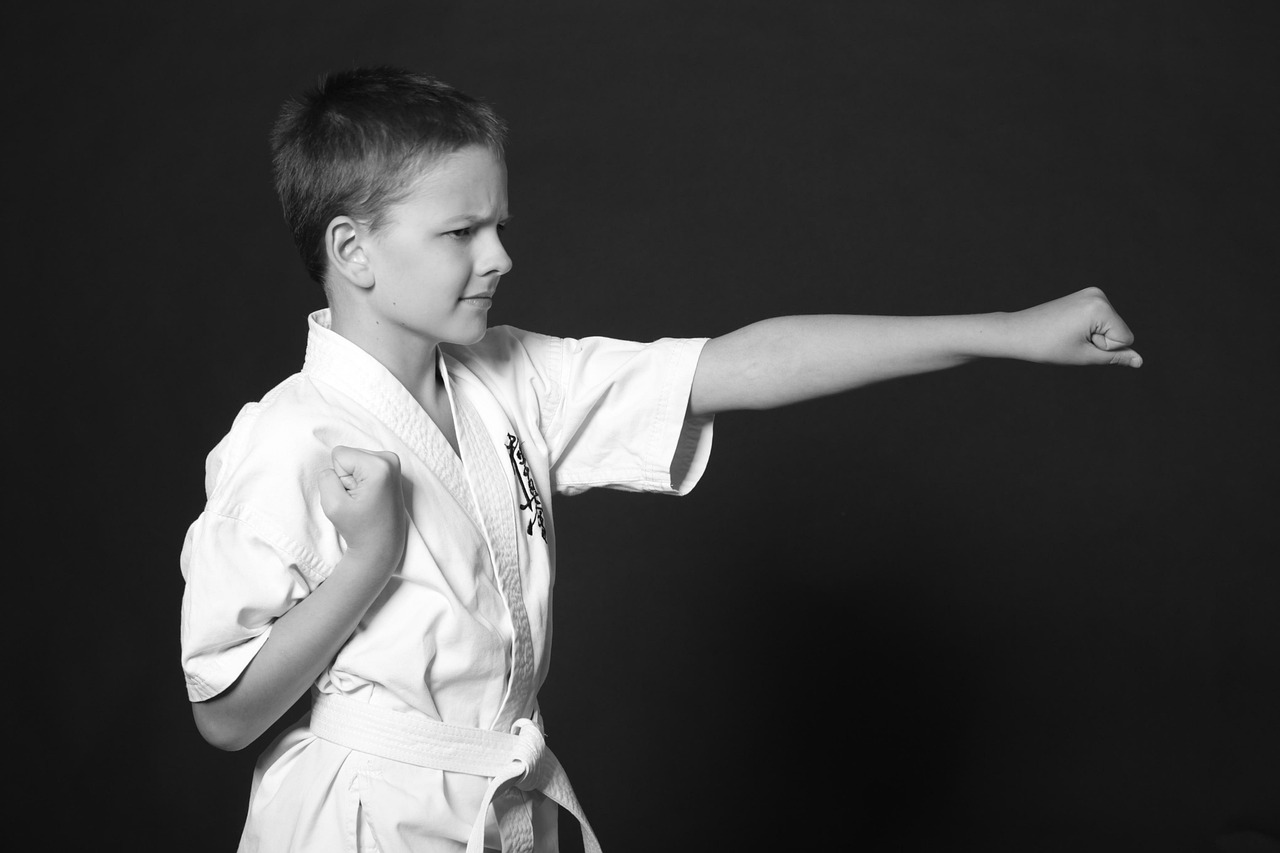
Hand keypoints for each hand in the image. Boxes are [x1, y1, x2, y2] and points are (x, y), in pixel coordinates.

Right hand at [318, 446, 407, 567]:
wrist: (382, 545)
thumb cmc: (359, 529)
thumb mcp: (332, 504)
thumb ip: (326, 477)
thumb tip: (333, 466)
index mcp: (379, 465)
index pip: (339, 454)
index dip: (338, 478)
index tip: (352, 496)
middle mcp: (390, 459)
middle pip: (348, 456)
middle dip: (347, 477)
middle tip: (359, 500)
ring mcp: (393, 463)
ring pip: (354, 461)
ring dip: (354, 480)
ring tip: (365, 499)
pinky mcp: (391, 469)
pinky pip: (362, 466)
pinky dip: (362, 480)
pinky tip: (371, 496)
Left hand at [1008, 287, 1142, 367]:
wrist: (1017, 332)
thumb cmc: (1048, 346)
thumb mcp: (1085, 356)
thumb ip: (1116, 357)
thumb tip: (1140, 361)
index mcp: (1100, 307)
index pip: (1125, 338)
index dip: (1104, 348)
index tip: (1078, 343)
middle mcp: (1098, 295)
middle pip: (1119, 331)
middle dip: (1099, 341)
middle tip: (1070, 339)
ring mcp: (1091, 293)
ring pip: (1110, 326)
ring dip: (1093, 335)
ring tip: (1067, 334)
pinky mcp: (1084, 296)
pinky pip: (1100, 320)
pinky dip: (1087, 328)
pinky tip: (1068, 328)